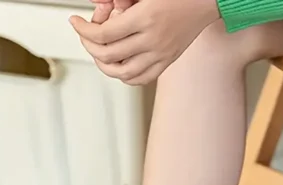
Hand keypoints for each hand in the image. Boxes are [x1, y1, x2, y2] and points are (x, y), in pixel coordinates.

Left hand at [70, 0, 219, 85]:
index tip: (75, 22)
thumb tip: (98, 4)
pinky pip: (141, 78)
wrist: (207, 2)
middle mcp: (152, 40)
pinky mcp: (167, 62)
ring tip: (98, 53)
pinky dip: (125, 76)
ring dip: (104, 65)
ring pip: (123, 73)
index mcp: (145, 18)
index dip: (83, 31)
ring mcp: (161, 55)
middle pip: (109, 55)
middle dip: (89, 46)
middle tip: (85, 36)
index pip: (103, 34)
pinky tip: (118, 64)